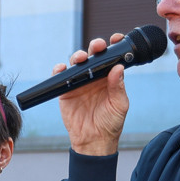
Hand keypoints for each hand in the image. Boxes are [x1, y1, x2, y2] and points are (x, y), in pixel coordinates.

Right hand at [56, 35, 130, 155]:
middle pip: (94, 55)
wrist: (94, 141)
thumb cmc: (110, 124)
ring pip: (77, 63)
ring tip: (81, 58)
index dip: (113, 46)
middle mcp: (94, 77)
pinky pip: (61, 76)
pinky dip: (60, 70)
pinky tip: (63, 68)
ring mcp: (79, 82)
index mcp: (110, 78)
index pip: (111, 57)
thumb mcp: (119, 105)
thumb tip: (119, 67)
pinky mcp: (65, 90)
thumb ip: (119, 86)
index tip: (116, 39)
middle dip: (96, 47)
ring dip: (78, 56)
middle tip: (98, 46)